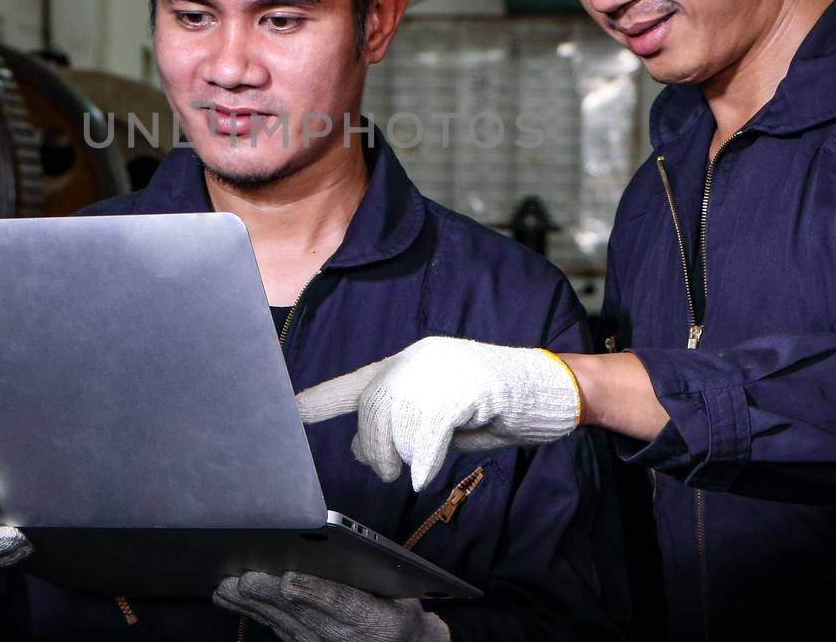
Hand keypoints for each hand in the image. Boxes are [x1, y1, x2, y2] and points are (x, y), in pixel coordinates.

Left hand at [214, 571, 449, 641]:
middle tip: (244, 577)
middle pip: (299, 611)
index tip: (289, 580)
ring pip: (278, 620)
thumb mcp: (399, 594)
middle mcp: (338, 635)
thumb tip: (339, 547)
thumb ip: (371, 574)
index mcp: (369, 618)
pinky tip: (229, 597)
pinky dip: (250, 610)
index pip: (340, 603)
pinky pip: (272, 625)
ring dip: (251, 603)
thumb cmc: (395, 610)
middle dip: (268, 594)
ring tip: (226, 584)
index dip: (313, 592)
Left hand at [296, 337, 579, 489]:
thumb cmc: (491, 409)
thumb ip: (398, 429)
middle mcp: (417, 359)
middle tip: (388, 471)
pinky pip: (430, 427)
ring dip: (401, 456)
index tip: (287, 411)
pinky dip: (424, 459)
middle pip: (371, 407)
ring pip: (397, 419)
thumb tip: (361, 450)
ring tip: (416, 469)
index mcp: (406, 364)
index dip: (318, 400)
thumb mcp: (434, 422)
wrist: (548, 389)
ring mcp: (442, 368)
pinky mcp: (468, 384)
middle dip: (374, 449)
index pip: (352, 384)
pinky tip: (426, 475)